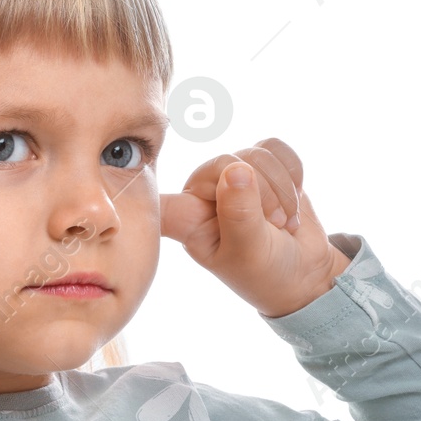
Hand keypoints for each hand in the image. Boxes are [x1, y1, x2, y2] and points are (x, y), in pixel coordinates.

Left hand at [159, 137, 348, 317]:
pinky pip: (276, 147)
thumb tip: (236, 171)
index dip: (140, 182)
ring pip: (254, 153)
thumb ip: (239, 215)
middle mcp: (203, 193)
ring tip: (282, 221)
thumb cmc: (265, 272)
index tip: (117, 170)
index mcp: (186, 220)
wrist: (304, 272)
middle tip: (273, 224)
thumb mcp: (249, 252)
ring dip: (281, 189)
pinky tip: (291, 200)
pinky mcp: (262, 166)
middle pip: (223, 162)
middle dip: (260, 192)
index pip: (159, 198)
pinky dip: (293, 174)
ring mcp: (233, 177)